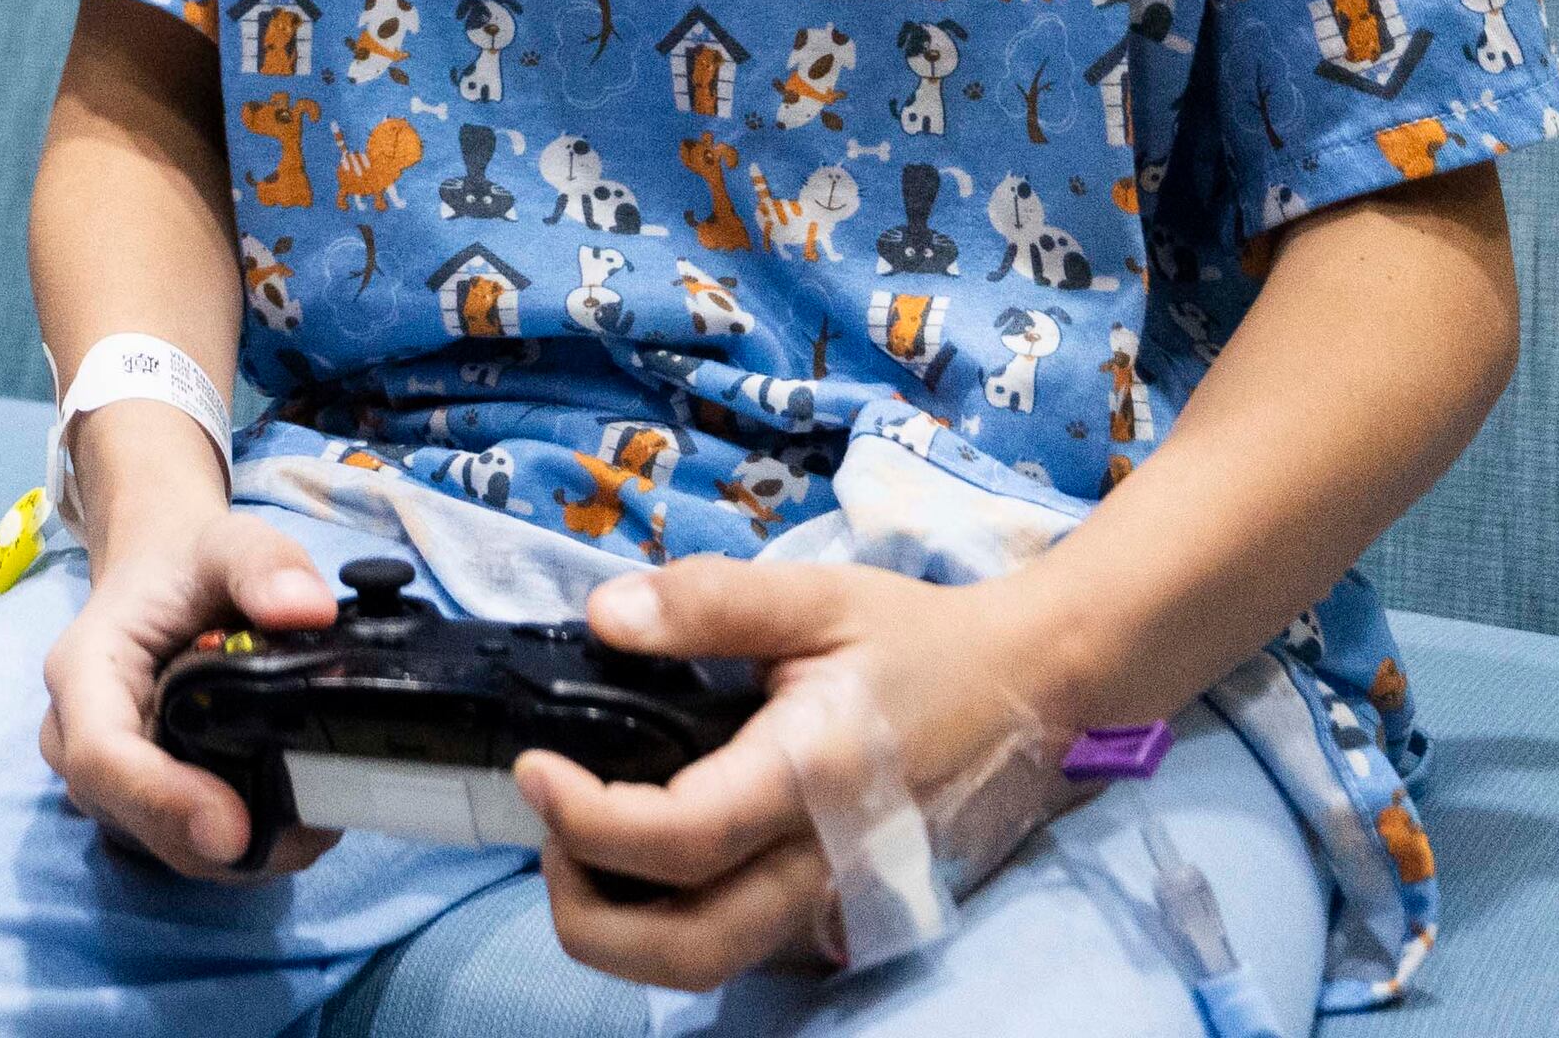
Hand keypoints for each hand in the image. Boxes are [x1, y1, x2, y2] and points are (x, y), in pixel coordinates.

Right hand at [37, 496, 346, 878]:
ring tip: (319, 817)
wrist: (164, 576)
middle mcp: (77, 738)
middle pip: (133, 818)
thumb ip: (265, 565)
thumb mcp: (229, 542)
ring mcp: (106, 779)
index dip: (164, 801)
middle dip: (218, 842)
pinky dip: (241, 846)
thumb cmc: (188, 562)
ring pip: (162, 844)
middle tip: (315, 828)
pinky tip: (297, 819)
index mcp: (83, 672)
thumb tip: (310, 609)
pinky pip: (182, 843)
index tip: (236, 827)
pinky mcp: (140, 802)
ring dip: (238, 852)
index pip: (102, 755)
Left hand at [514, 558, 1079, 991]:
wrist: (1026, 689)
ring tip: (582, 844)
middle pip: (687, 949)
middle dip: (587, 913)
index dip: (584, 820)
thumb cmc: (918, 640)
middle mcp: (823, 860)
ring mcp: (834, 899)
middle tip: (547, 830)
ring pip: (710, 962)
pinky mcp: (838, 909)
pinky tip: (646, 853)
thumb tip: (603, 616)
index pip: (679, 839)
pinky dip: (671, 919)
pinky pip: (739, 942)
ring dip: (623, 930)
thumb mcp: (814, 595)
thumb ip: (707, 602)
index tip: (533, 770)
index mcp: (812, 776)